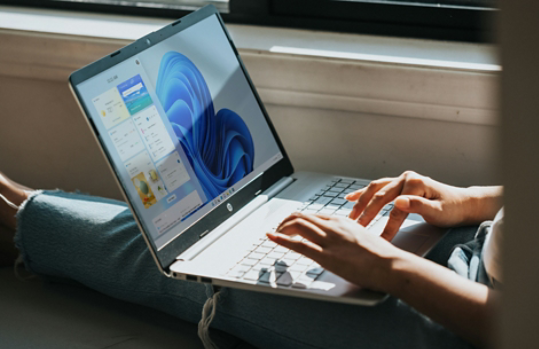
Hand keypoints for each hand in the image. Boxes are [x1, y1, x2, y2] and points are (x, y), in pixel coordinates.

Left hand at [268, 213, 402, 291]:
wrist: (391, 264)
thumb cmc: (383, 256)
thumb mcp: (364, 238)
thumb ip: (350, 237)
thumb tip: (345, 243)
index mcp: (342, 222)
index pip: (314, 216)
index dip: (299, 220)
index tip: (292, 225)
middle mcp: (333, 227)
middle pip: (302, 217)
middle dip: (286, 222)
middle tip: (279, 229)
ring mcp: (329, 240)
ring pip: (297, 225)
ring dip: (281, 229)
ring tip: (275, 234)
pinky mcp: (326, 256)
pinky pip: (298, 244)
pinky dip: (281, 239)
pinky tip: (272, 238)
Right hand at [346, 171, 501, 240]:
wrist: (463, 203)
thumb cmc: (452, 209)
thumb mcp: (439, 211)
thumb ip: (418, 206)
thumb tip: (398, 202)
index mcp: (415, 183)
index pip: (395, 208)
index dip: (386, 226)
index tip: (378, 240)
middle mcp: (406, 178)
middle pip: (380, 197)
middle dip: (367, 214)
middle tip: (356, 228)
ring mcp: (401, 180)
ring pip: (375, 190)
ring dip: (361, 203)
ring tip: (351, 217)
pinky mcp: (399, 184)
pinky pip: (377, 188)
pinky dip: (363, 193)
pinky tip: (350, 198)